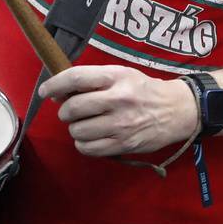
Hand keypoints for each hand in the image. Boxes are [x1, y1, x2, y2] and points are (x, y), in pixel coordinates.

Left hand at [40, 64, 199, 157]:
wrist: (177, 110)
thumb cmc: (144, 91)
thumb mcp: (123, 75)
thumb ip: (94, 81)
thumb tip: (59, 93)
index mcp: (117, 77)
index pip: (77, 78)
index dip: (55, 84)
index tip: (46, 91)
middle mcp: (119, 99)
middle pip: (73, 108)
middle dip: (66, 111)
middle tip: (73, 111)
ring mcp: (121, 124)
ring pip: (77, 131)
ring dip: (76, 129)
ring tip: (88, 124)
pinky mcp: (123, 144)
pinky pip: (87, 148)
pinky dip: (84, 144)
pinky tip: (93, 136)